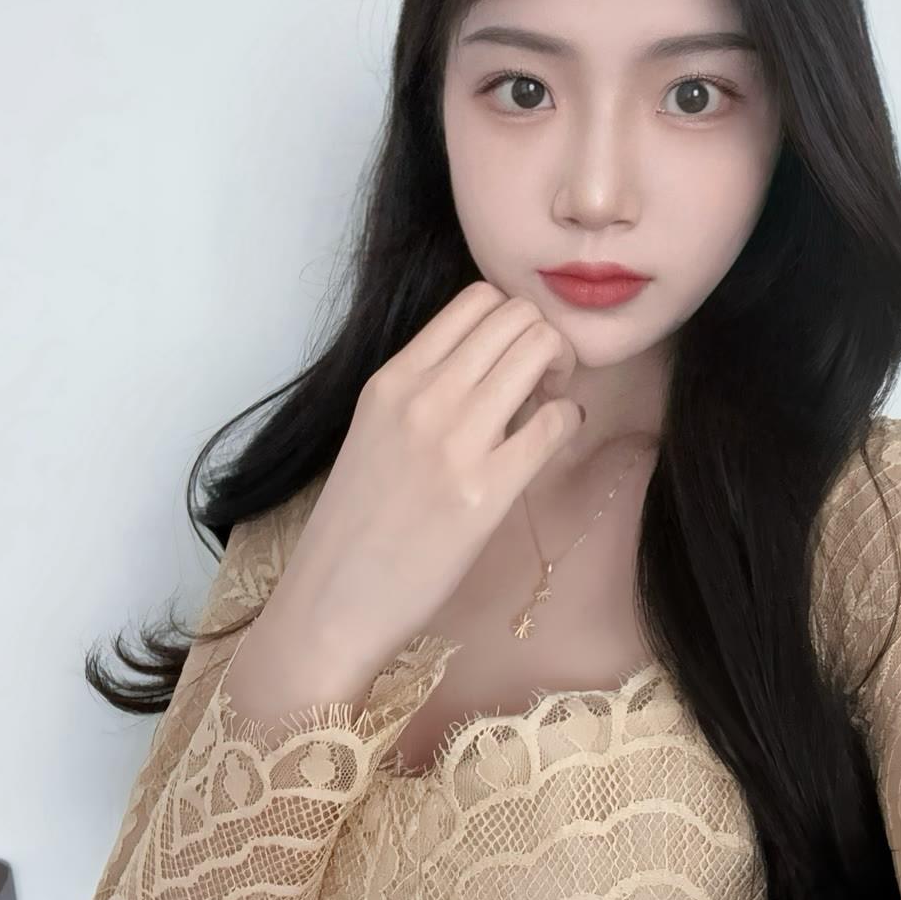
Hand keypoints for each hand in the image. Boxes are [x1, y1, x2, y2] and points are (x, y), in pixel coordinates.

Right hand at [276, 281, 582, 648]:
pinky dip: (568, 421)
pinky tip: (552, 441)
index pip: (478, 298)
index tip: (513, 361)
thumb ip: (425, 390)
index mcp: (392, 379)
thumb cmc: (356, 523)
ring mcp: (455, 441)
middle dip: (545, 339)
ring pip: (540, 350)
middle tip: (543, 384)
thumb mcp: (375, 430)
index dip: (513, 319)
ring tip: (546, 408)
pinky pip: (556, 422)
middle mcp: (423, 396)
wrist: (332, 602)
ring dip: (562, 372)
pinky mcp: (487, 491)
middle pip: (518, 316)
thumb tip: (493, 367)